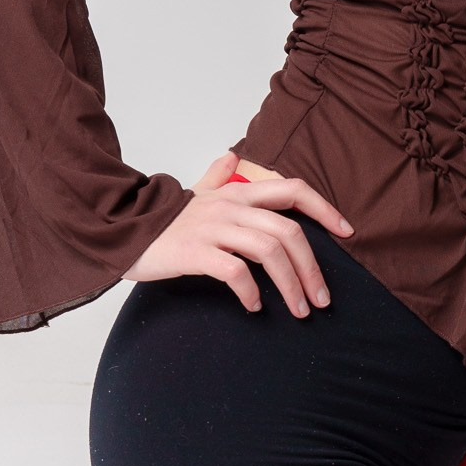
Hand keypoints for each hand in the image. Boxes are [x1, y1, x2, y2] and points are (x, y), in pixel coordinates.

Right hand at [123, 150, 353, 316]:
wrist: (118, 231)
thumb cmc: (162, 220)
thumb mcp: (193, 194)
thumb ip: (217, 178)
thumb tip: (231, 155)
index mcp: (237, 193)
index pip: (292, 189)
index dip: (324, 208)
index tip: (346, 232)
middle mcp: (230, 207)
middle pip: (288, 231)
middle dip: (312, 268)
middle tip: (322, 299)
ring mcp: (212, 229)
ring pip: (268, 251)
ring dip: (290, 285)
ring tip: (298, 310)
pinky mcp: (194, 252)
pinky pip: (235, 272)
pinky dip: (251, 292)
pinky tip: (255, 308)